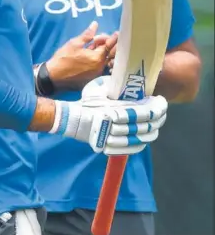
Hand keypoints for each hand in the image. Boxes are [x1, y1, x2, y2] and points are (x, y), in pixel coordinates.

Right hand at [46, 22, 117, 90]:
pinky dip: (97, 59)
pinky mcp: (92, 79)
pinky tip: (89, 55)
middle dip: (106, 44)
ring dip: (101, 52)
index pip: (110, 45)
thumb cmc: (63, 59)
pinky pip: (99, 67)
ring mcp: (96, 75)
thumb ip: (87, 35)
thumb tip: (95, 24)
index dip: (111, 38)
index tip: (115, 33)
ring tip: (92, 45)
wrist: (53, 77)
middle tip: (97, 39)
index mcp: (97, 58)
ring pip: (104, 60)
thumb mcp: (74, 44)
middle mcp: (100, 68)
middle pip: (109, 54)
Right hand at [49, 76, 167, 155]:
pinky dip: (141, 144)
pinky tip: (146, 138)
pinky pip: (130, 148)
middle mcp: (115, 124)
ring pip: (139, 138)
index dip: (157, 108)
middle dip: (157, 119)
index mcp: (115, 108)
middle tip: (162, 112)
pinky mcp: (109, 147)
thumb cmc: (88, 101)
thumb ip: (118, 88)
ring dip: (152, 132)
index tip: (162, 102)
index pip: (144, 111)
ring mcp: (112, 137)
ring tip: (156, 125)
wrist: (72, 118)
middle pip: (144, 125)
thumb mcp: (101, 88)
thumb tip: (134, 85)